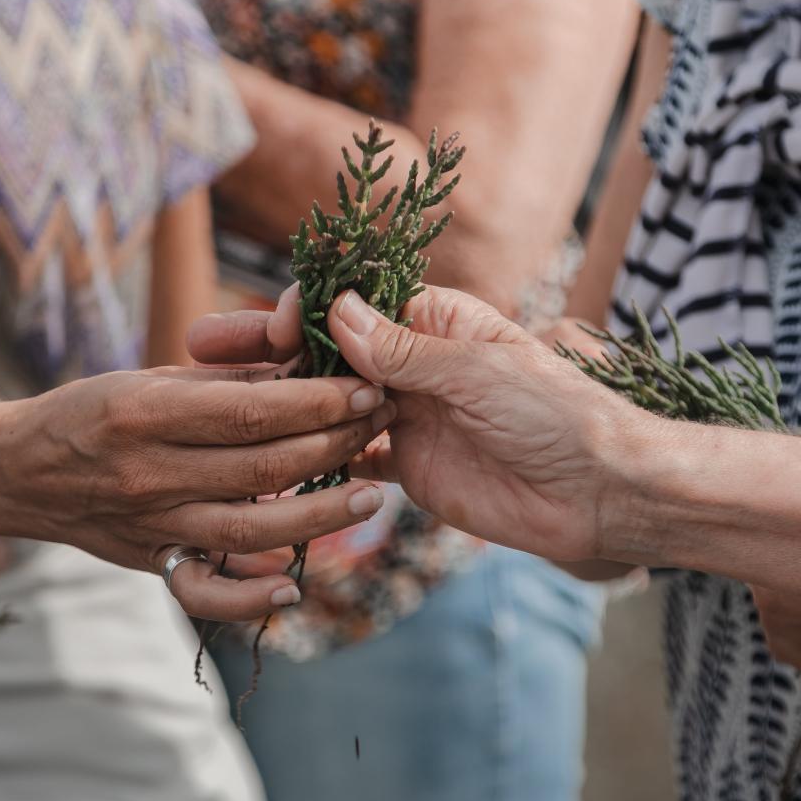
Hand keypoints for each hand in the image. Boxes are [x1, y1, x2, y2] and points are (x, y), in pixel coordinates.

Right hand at [0, 364, 389, 624]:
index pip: (252, 410)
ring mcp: (151, 523)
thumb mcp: (148, 378)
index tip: (366, 385)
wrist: (15, 472)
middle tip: (382, 424)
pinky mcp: (151, 561)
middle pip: (263, 467)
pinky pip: (205, 592)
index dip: (318, 400)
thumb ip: (224, 383)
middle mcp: (149, 471)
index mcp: (147, 411)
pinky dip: (251, 597)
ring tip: (370, 495)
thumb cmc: (89, 411)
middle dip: (334, 443)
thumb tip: (303, 371)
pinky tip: (292, 586)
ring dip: (320, 515)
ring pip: (251, 529)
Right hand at [190, 286, 635, 566]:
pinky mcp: (410, 467)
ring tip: (213, 401)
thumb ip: (405, 348)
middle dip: (264, 349)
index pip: (352, 305)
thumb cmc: (559, 415)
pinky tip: (261, 458)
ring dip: (276, 401)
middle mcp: (417, 363)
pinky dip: (309, 456)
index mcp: (438, 321)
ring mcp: (410, 415)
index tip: (268, 329)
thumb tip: (336, 309)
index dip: (303, 312)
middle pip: (326, 351)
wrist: (603, 494)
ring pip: (326, 403)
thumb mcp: (480, 371)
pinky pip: (347, 458)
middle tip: (197, 350)